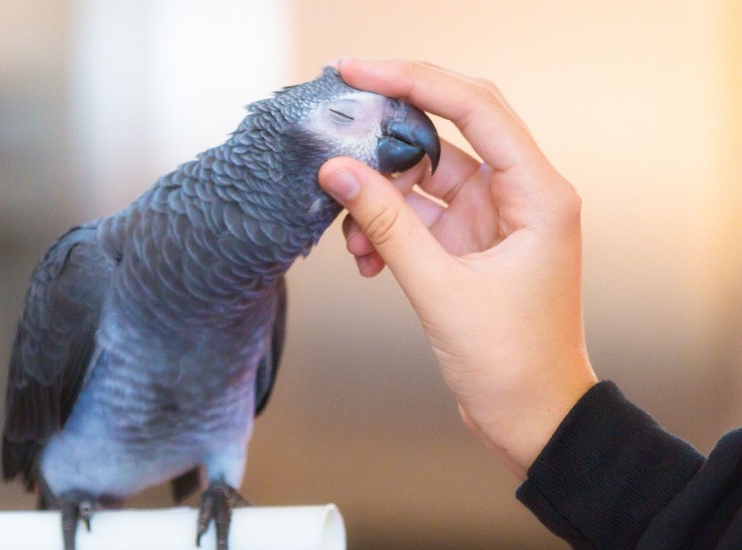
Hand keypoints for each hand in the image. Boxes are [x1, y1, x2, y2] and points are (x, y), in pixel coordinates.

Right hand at [318, 58, 596, 479]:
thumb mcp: (439, 288)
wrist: (531, 416)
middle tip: (341, 112)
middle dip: (392, 122)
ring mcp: (493, 217)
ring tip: (349, 232)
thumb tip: (338, 171)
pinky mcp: (471, 241)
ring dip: (380, 195)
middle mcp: (520, 194)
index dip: (415, 81)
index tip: (360, 72)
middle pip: (450, 127)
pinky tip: (364, 257)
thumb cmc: (511, 362)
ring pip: (425, 174)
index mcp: (538, 194)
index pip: (475, 108)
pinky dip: (386, 227)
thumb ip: (385, 225)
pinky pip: (418, 213)